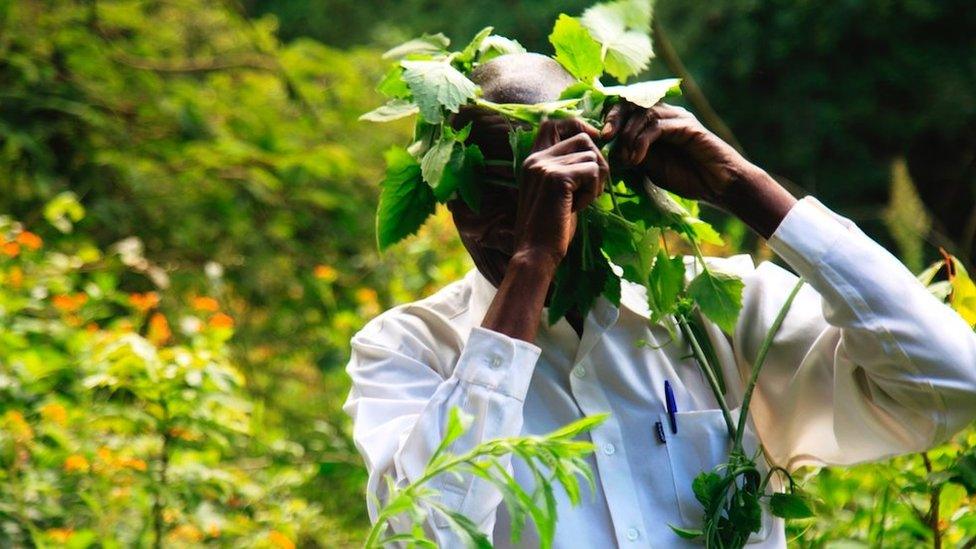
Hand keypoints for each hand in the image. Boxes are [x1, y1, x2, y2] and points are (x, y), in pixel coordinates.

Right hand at [515, 118, 608, 265]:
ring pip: (592, 155)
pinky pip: (592, 171)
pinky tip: (577, 208)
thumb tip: (595, 150)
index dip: (577, 125)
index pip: (553, 123)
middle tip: (589, 190)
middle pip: (583, 138)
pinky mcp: (557, 178)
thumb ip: (567, 170)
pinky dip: (592, 192)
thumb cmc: (549, 229)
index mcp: (532, 160)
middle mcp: (536, 158)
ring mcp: (545, 166)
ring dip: (595, 181)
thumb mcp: (555, 193)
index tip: (593, 140)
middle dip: (597, 162)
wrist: (535, 253)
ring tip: (580, 202)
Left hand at [602, 101, 796, 236]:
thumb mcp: (649, 167)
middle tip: (603, 137)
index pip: (626, 108)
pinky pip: (657, 126)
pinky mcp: (687, 126)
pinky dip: (642, 141)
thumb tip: (607, 152)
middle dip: (613, 118)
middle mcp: (665, 114)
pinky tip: (637, 159)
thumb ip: (631, 155)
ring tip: (626, 158)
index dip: (608, 117)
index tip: (596, 136)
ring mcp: (676, 117)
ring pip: (643, 112)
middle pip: (631, 102)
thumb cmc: (687, 177)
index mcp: (654, 122)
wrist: (719, 185)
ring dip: (628, 135)